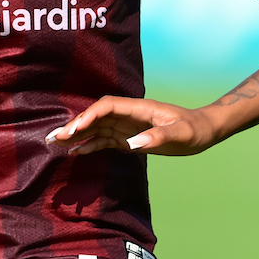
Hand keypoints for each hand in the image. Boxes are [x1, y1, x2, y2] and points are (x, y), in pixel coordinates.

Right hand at [48, 97, 217, 155]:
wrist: (204, 131)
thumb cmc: (195, 130)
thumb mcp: (181, 134)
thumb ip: (158, 136)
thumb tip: (133, 143)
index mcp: (139, 108)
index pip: (107, 106)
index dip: (89, 116)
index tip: (74, 129)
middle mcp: (130, 115)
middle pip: (96, 116)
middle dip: (75, 125)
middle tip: (54, 138)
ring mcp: (128, 126)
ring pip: (97, 128)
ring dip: (77, 135)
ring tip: (56, 144)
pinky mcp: (130, 138)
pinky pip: (105, 140)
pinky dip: (90, 145)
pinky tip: (75, 152)